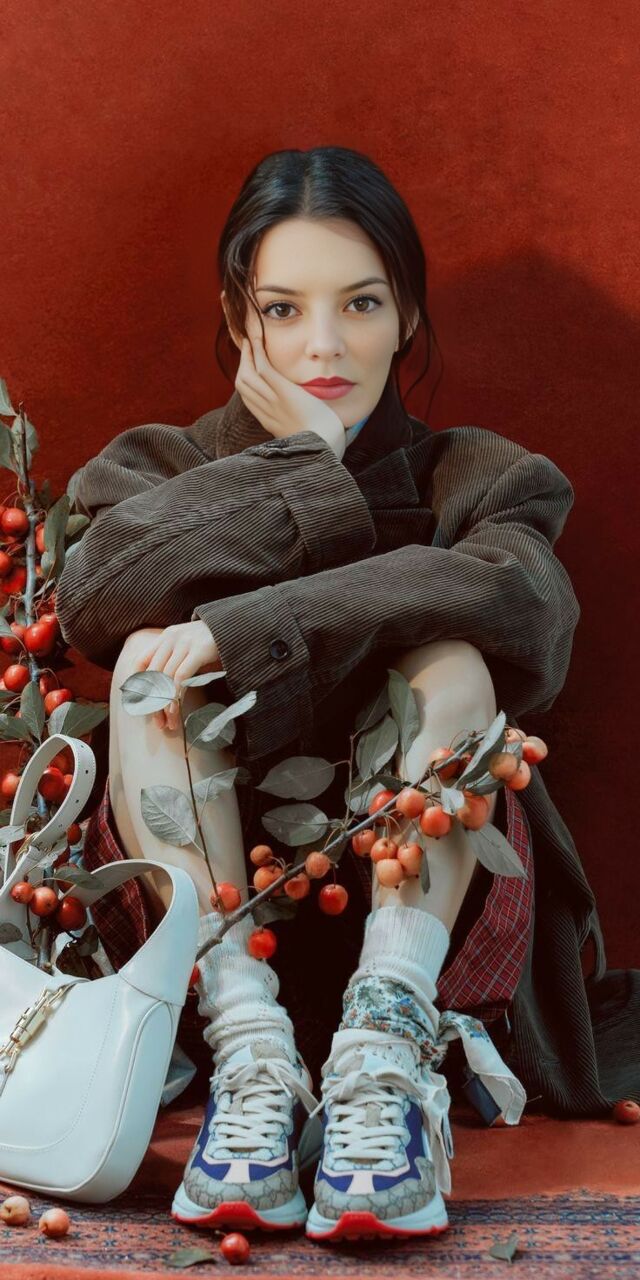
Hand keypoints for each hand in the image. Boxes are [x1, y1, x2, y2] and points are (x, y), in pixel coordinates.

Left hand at [134, 621, 222, 730]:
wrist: (238, 627)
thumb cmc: (213, 643)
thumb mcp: (189, 648)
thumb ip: (176, 662)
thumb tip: (163, 692)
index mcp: (165, 637)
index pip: (141, 661)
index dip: (138, 685)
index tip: (142, 705)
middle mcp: (171, 638)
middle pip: (152, 674)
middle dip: (153, 702)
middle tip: (158, 723)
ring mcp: (184, 642)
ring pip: (165, 678)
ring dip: (165, 704)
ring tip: (169, 722)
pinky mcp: (198, 650)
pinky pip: (181, 676)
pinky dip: (175, 695)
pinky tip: (176, 709)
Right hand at [235, 323, 345, 458]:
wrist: (325, 448)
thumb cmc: (323, 441)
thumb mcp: (306, 431)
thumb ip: (300, 419)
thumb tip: (307, 407)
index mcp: (270, 421)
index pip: (248, 397)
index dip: (245, 378)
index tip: (248, 365)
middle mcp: (266, 411)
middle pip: (242, 383)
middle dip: (242, 361)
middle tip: (248, 345)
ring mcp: (273, 402)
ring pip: (248, 374)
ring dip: (248, 353)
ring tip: (253, 338)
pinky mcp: (284, 394)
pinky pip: (263, 368)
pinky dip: (258, 351)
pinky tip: (259, 338)